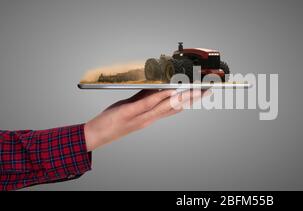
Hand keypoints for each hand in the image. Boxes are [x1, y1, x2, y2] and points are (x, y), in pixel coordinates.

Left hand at [84, 89, 207, 150]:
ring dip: (182, 97)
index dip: (189, 101)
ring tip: (195, 90)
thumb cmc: (113, 122)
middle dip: (192, 98)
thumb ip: (144, 97)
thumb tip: (155, 86)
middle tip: (206, 90)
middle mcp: (149, 118)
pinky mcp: (130, 112)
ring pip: (166, 106)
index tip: (200, 93)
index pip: (174, 108)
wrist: (96, 134)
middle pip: (175, 107)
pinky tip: (169, 91)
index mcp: (151, 117)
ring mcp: (141, 116)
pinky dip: (160, 97)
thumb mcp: (131, 107)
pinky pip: (148, 104)